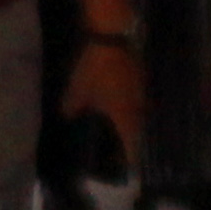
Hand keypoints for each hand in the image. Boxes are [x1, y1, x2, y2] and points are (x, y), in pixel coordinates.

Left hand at [61, 39, 145, 159]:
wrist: (113, 37)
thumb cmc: (94, 67)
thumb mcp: (78, 88)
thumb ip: (72, 106)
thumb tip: (67, 116)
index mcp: (125, 115)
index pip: (132, 146)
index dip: (130, 160)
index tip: (128, 172)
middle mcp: (139, 108)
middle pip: (138, 133)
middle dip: (131, 145)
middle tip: (121, 155)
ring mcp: (143, 93)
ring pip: (139, 117)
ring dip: (132, 126)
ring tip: (121, 134)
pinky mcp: (142, 79)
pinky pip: (138, 102)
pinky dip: (131, 109)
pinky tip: (122, 108)